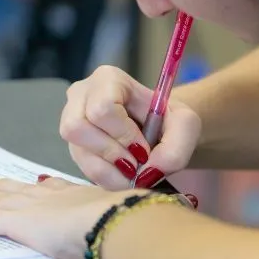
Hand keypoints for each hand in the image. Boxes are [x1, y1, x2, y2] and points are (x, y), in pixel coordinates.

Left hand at [0, 175, 147, 258]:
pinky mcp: (18, 223)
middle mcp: (55, 198)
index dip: (40, 186)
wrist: (123, 223)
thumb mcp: (132, 222)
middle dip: (2, 187)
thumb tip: (143, 232)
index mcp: (83, 198)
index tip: (34, 181)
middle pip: (21, 190)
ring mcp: (35, 209)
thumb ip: (128, 225)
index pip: (55, 189)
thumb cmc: (134, 226)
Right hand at [60, 66, 201, 189]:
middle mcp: (81, 96)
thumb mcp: (186, 125)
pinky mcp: (74, 146)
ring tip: (133, 169)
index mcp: (108, 79)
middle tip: (136, 161)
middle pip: (77, 128)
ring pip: (78, 152)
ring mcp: (72, 121)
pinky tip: (124, 173)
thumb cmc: (169, 121)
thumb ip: (176, 146)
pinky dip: (108, 178)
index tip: (144, 148)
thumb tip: (147, 170)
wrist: (160, 131)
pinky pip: (83, 169)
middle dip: (112, 152)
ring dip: (110, 169)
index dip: (123, 134)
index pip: (102, 108)